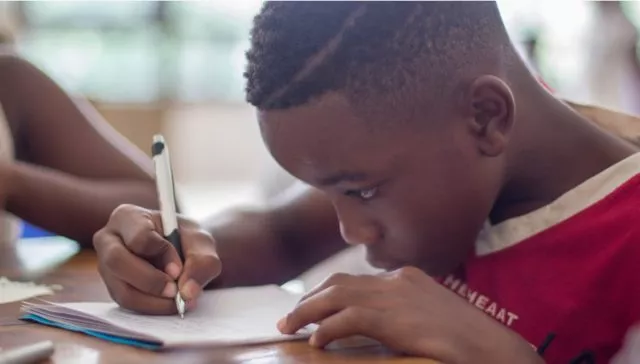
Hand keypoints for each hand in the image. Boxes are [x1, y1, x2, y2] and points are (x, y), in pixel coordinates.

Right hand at [93, 204, 221, 314]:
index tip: (180, 268)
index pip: (139, 237)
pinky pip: (127, 303)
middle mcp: (109, 240)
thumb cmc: (187, 240)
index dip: (162, 255)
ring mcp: (106, 266)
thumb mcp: (202, 243)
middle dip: (150, 281)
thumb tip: (188, 291)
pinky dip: (151, 307)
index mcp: (128, 217)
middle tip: (176, 292)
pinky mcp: (112, 287)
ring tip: (178, 301)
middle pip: (118, 262)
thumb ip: (202, 261)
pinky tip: (170, 304)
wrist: (184, 252)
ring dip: (154, 301)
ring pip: (121, 289)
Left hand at [278, 267, 541, 363]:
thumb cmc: (466, 341)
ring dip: (308, 313)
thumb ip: (399, 314)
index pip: (354, 280)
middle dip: (310, 301)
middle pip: (340, 284)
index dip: (325, 293)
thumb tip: (370, 326)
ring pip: (338, 297)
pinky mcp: (397, 319)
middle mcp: (398, 280)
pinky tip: (316, 341)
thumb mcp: (428, 317)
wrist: (495, 350)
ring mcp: (397, 297)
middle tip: (288, 319)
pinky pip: (350, 319)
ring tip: (289, 328)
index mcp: (405, 277)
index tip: (308, 308)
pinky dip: (328, 329)